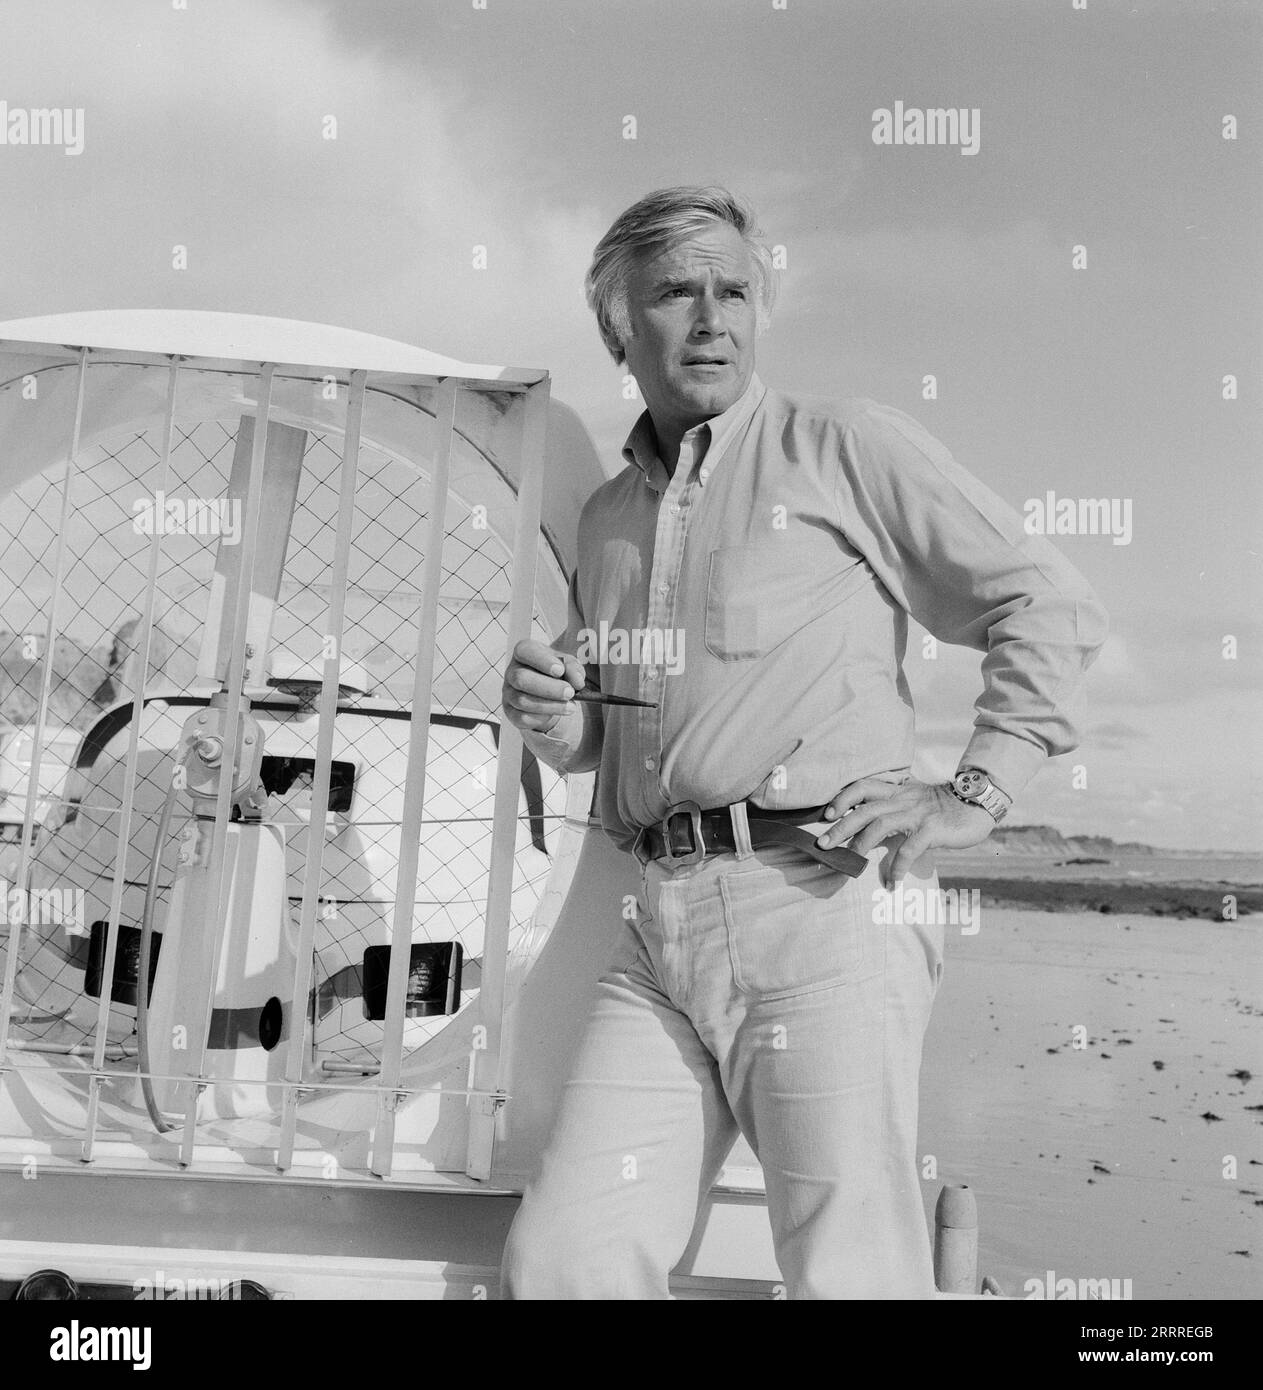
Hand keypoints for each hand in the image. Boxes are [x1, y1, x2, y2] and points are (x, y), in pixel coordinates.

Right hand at [501, 639, 584, 733]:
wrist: (548, 693)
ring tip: (570, 706)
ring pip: (522, 701)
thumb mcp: (568, 665)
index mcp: (524, 652)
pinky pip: (522, 717)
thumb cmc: (556, 673)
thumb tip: (577, 682)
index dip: (542, 660)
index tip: (560, 670)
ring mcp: (508, 693)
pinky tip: (555, 714)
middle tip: (570, 693)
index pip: (525, 651)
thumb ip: (573, 669)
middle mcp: (512, 672)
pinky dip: (542, 717)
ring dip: (551, 705)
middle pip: (521, 678)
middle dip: (549, 688)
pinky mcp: (510, 712)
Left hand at [814, 776, 995, 885]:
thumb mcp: (913, 798)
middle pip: (864, 809)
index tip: (826, 815)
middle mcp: (903, 799)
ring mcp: (917, 814)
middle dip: (840, 827)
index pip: (862, 786)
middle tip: (823, 845)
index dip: (842, 798)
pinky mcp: (931, 830)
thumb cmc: (941, 806)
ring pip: (880, 825)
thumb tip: (864, 824)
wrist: (977, 804)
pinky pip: (908, 849)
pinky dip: (897, 867)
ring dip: (862, 845)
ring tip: (851, 863)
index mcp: (896, 791)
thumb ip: (891, 806)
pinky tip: (891, 882)